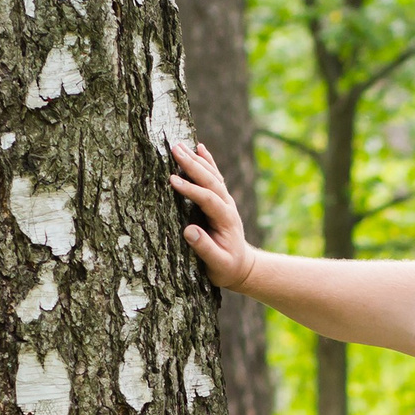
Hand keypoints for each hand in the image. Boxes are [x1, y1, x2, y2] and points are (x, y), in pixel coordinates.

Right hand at [169, 140, 257, 289]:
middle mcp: (227, 206)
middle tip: (175, 150)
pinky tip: (199, 148)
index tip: (172, 180)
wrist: (241, 266)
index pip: (208, 199)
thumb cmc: (226, 268)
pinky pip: (214, 177)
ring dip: (196, 160)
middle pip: (210, 181)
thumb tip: (188, 230)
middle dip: (192, 165)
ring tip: (178, 146)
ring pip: (212, 175)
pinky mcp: (221, 200)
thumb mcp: (217, 265)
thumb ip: (205, 249)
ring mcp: (225, 201)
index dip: (191, 189)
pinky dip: (207, 161)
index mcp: (226, 220)